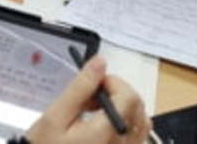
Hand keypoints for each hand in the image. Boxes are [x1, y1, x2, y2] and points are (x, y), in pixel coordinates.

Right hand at [24, 55, 150, 143]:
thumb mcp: (56, 116)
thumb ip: (80, 88)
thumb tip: (100, 63)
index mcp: (105, 134)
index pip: (128, 98)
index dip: (113, 82)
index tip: (94, 80)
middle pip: (137, 106)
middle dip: (116, 92)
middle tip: (89, 96)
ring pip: (140, 119)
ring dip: (121, 106)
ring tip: (93, 110)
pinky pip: (136, 134)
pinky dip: (123, 120)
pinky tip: (102, 122)